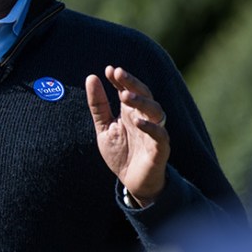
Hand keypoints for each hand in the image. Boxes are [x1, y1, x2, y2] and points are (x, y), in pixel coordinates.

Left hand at [86, 66, 169, 206]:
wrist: (131, 182)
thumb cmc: (121, 152)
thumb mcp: (103, 127)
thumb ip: (98, 105)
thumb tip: (91, 77)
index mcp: (131, 111)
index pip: (128, 89)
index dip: (121, 79)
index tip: (109, 69)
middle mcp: (145, 118)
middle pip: (144, 94)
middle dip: (132, 83)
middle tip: (118, 73)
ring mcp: (154, 132)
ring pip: (155, 111)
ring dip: (141, 102)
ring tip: (125, 96)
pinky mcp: (160, 149)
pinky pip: (161, 135)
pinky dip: (151, 127)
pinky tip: (138, 121)